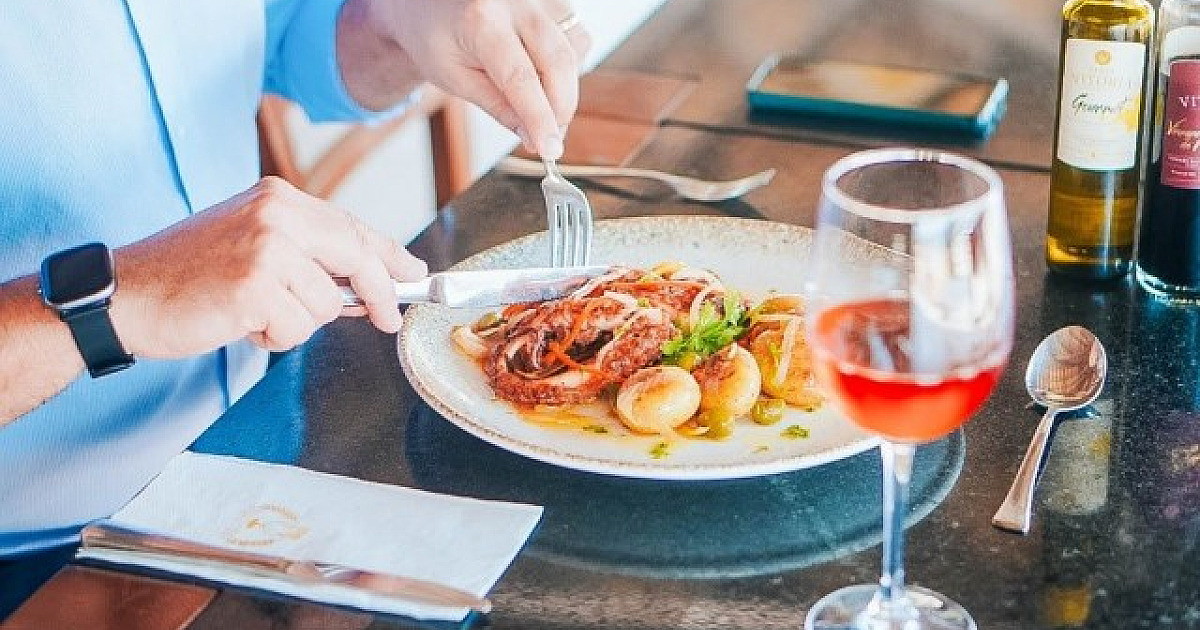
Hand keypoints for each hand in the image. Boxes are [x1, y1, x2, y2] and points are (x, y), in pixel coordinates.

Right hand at [110, 177, 426, 356]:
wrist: (125, 294)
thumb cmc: (189, 274)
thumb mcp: (253, 244)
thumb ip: (308, 254)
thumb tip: (369, 285)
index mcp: (279, 198)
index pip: (353, 226)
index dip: (390, 255)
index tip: (414, 275)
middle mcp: (277, 214)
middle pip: (358, 257)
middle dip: (379, 295)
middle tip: (387, 320)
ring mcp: (267, 248)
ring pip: (328, 305)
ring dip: (298, 323)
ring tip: (255, 312)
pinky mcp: (255, 286)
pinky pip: (298, 328)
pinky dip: (275, 337)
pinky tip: (242, 323)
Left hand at [367, 0, 590, 158]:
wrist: (430, 2)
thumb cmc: (436, 37)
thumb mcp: (455, 79)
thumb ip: (498, 107)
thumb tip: (534, 138)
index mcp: (480, 20)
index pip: (520, 78)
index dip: (540, 118)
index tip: (550, 150)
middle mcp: (515, 1)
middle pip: (558, 62)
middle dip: (560, 109)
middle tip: (550, 139)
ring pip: (574, 51)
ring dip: (563, 87)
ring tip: (536, 101)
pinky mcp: (554, 0)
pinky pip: (576, 39)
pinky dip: (566, 66)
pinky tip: (542, 73)